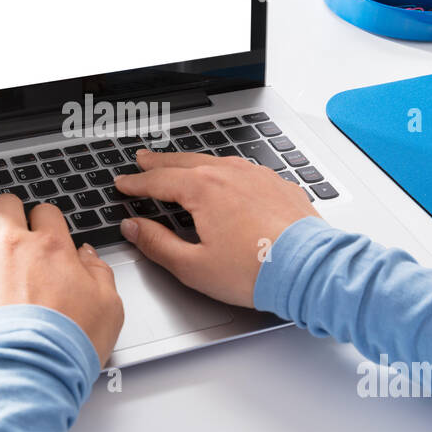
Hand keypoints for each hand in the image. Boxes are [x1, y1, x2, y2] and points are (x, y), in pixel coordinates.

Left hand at [0, 194, 124, 362]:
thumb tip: (88, 256)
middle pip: (5, 207)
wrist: (24, 370)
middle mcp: (11, 247)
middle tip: (10, 221)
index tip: (45, 228)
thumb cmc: (66, 344)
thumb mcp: (109, 307)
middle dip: (9, 210)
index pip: (47, 213)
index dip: (46, 219)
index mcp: (50, 248)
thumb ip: (99, 274)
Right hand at [113, 150, 318, 306]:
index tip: (122, 183)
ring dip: (192, 162)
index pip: (158, 181)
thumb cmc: (255, 271)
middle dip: (159, 162)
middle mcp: (229, 173)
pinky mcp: (278, 184)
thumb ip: (158, 244)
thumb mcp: (194, 266)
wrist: (309, 269)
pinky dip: (225, 171)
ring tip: (180, 165)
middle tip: (142, 160)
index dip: (135, 183)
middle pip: (184, 162)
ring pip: (215, 161)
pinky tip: (226, 177)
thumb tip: (134, 228)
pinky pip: (244, 169)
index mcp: (203, 189)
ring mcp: (256, 175)